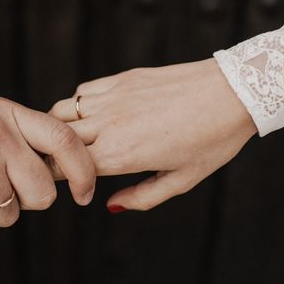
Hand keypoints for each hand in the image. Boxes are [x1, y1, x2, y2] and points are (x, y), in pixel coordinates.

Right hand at [49, 59, 255, 211]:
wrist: (233, 92)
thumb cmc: (212, 140)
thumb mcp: (182, 180)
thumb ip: (143, 197)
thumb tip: (111, 205)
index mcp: (120, 154)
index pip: (65, 169)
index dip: (57, 179)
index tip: (62, 185)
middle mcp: (108, 124)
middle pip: (55, 141)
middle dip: (49, 155)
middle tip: (55, 164)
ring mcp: (112, 97)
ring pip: (60, 111)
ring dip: (58, 128)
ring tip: (68, 140)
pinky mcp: (120, 79)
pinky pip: (82, 92)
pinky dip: (78, 105)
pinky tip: (92, 115)